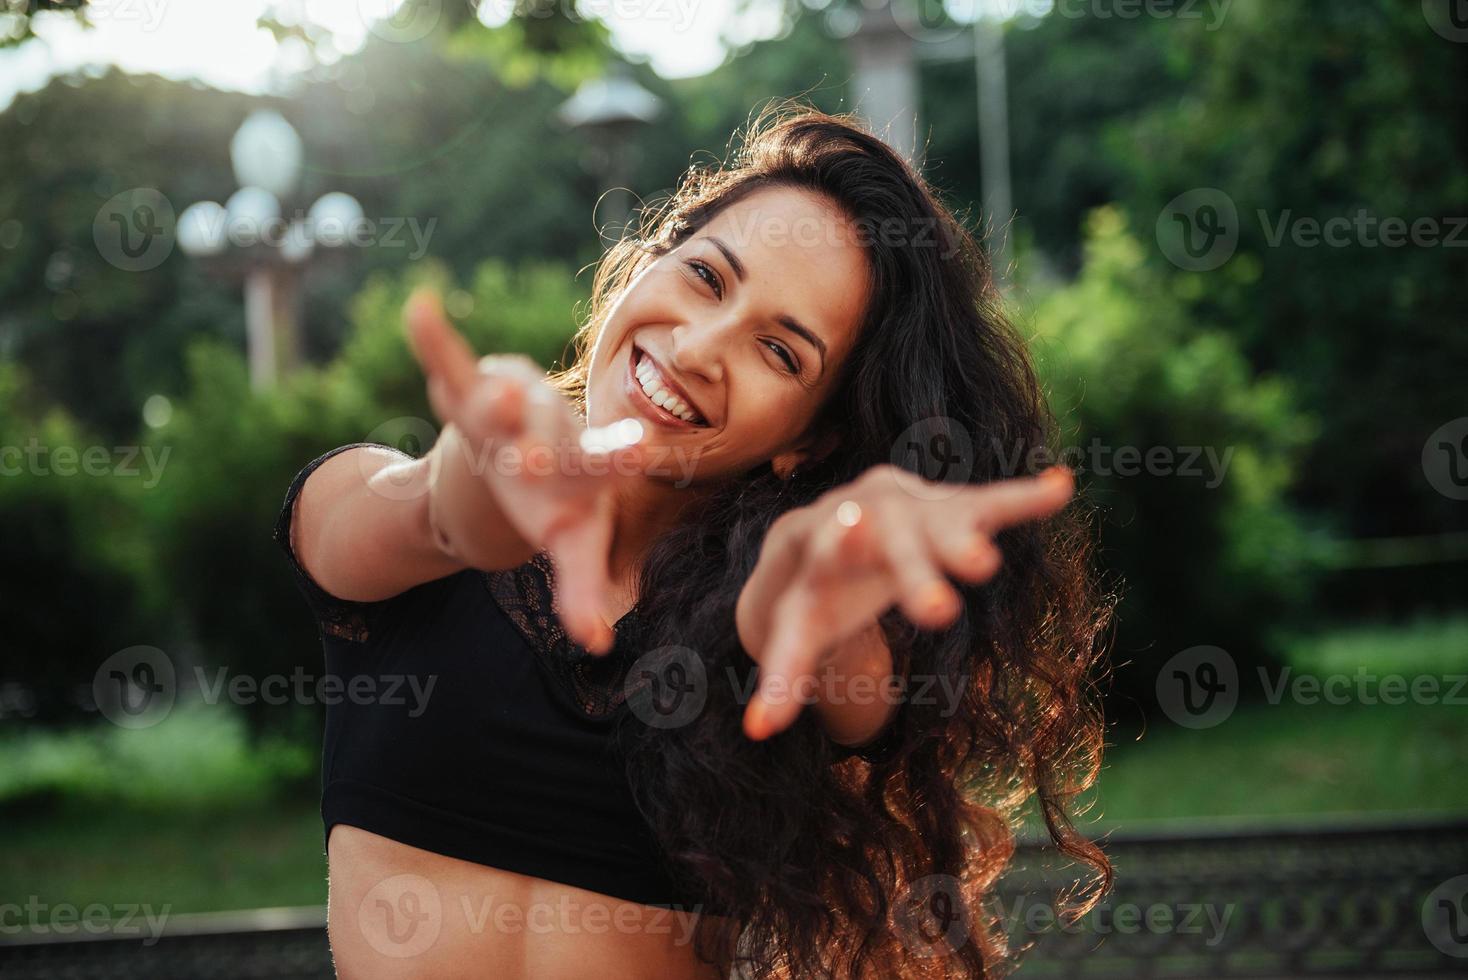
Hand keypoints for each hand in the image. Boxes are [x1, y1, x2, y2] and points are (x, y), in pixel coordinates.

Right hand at [404, 288, 644, 653]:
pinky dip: (432, 343)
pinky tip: (419, 307)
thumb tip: (599, 644)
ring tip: (504, 390)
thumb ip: (583, 593)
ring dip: (498, 398)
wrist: (531, 444)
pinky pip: (447, 366)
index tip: (644, 447)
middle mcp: (554, 432)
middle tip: (550, 451)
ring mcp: (511, 411)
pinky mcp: (468, 393)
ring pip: (501, 403)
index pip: (606, 467)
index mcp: (585, 471)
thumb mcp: (574, 544)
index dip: (621, 458)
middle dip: (553, 441)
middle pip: (555, 433)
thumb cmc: (561, 501)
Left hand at [737, 463, 1074, 738]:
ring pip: (942, 519)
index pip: (827, 544)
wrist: (825, 535)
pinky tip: (1060, 488)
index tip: (849, 526)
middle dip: (916, 570)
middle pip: (893, 539)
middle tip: (939, 613)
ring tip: (987, 565)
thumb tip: (758, 730)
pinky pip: (988, 501)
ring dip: (966, 537)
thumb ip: (781, 674)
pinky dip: (1021, 499)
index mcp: (819, 540)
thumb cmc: (812, 593)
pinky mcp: (950, 503)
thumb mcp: (796, 629)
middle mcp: (865, 509)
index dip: (840, 539)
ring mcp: (910, 503)